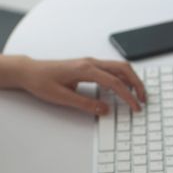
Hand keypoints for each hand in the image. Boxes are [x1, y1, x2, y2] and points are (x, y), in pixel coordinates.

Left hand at [11, 55, 145, 113]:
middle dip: (137, 84)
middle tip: (143, 99)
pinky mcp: (88, 66)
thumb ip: (85, 104)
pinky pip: (111, 68)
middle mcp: (90, 63)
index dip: (128, 96)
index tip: (135, 107)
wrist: (29, 71)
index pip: (114, 82)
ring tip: (137, 94)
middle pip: (123, 69)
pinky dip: (122, 77)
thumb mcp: (62, 97)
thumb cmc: (41, 81)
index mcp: (85, 69)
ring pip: (118, 67)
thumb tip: (104, 110)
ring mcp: (89, 62)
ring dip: (131, 79)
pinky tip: (123, 88)